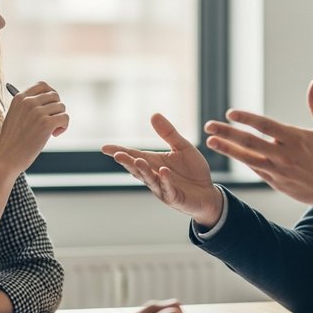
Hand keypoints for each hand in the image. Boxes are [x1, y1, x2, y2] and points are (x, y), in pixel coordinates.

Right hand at [0, 81, 69, 174]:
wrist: (6, 158)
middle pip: (55, 96)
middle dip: (56, 108)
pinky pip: (65, 118)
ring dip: (60, 119)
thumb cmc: (11, 140)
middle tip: (51, 121)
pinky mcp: (46, 123)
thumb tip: (51, 99)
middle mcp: (28, 102)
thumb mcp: (15, 116)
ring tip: (51, 131)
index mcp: (19, 98)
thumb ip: (28, 106)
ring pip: (61, 107)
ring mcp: (37, 112)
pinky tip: (54, 134)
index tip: (52, 104)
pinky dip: (63, 126)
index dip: (51, 94)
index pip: (42, 85)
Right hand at [102, 114, 223, 227]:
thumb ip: (168, 133)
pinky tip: (163, 171)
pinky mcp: (174, 197)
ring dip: (143, 171)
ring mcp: (162, 188)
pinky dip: (165, 180)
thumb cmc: (193, 171)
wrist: (208, 193)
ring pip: (150, 180)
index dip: (120, 151)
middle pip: (138, 168)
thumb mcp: (182, 147)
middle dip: (127, 162)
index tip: (105, 147)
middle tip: (117, 154)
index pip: (134, 155)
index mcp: (154, 162)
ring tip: (137, 161)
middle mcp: (154, 176)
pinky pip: (168, 189)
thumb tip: (153, 114)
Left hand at [203, 79, 312, 220]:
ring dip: (227, 149)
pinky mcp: (277, 183)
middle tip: (209, 126)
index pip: (266, 126)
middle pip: (250, 142)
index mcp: (296, 139)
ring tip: (211, 141)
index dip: (247, 119)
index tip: (230, 113)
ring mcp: (279, 171)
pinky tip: (230, 152)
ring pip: (248, 159)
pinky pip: (256, 170)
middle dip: (227, 133)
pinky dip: (242, 161)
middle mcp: (285, 155)